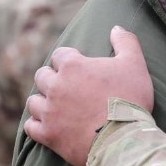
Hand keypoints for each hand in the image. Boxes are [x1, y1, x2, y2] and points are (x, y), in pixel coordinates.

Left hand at [24, 26, 154, 165]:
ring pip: (34, 101)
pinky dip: (37, 125)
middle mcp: (56, 86)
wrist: (124, 138)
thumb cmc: (130, 98)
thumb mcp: (135, 64)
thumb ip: (125, 42)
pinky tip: (49, 124)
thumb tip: (116, 28)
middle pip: (42, 75)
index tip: (79, 66)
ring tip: (56, 105)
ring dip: (43, 101)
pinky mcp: (48, 135)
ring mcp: (50, 112)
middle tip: (68, 86)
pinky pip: (30, 127)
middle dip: (53, 78)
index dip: (70, 59)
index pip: (60, 55)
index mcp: (73, 66)